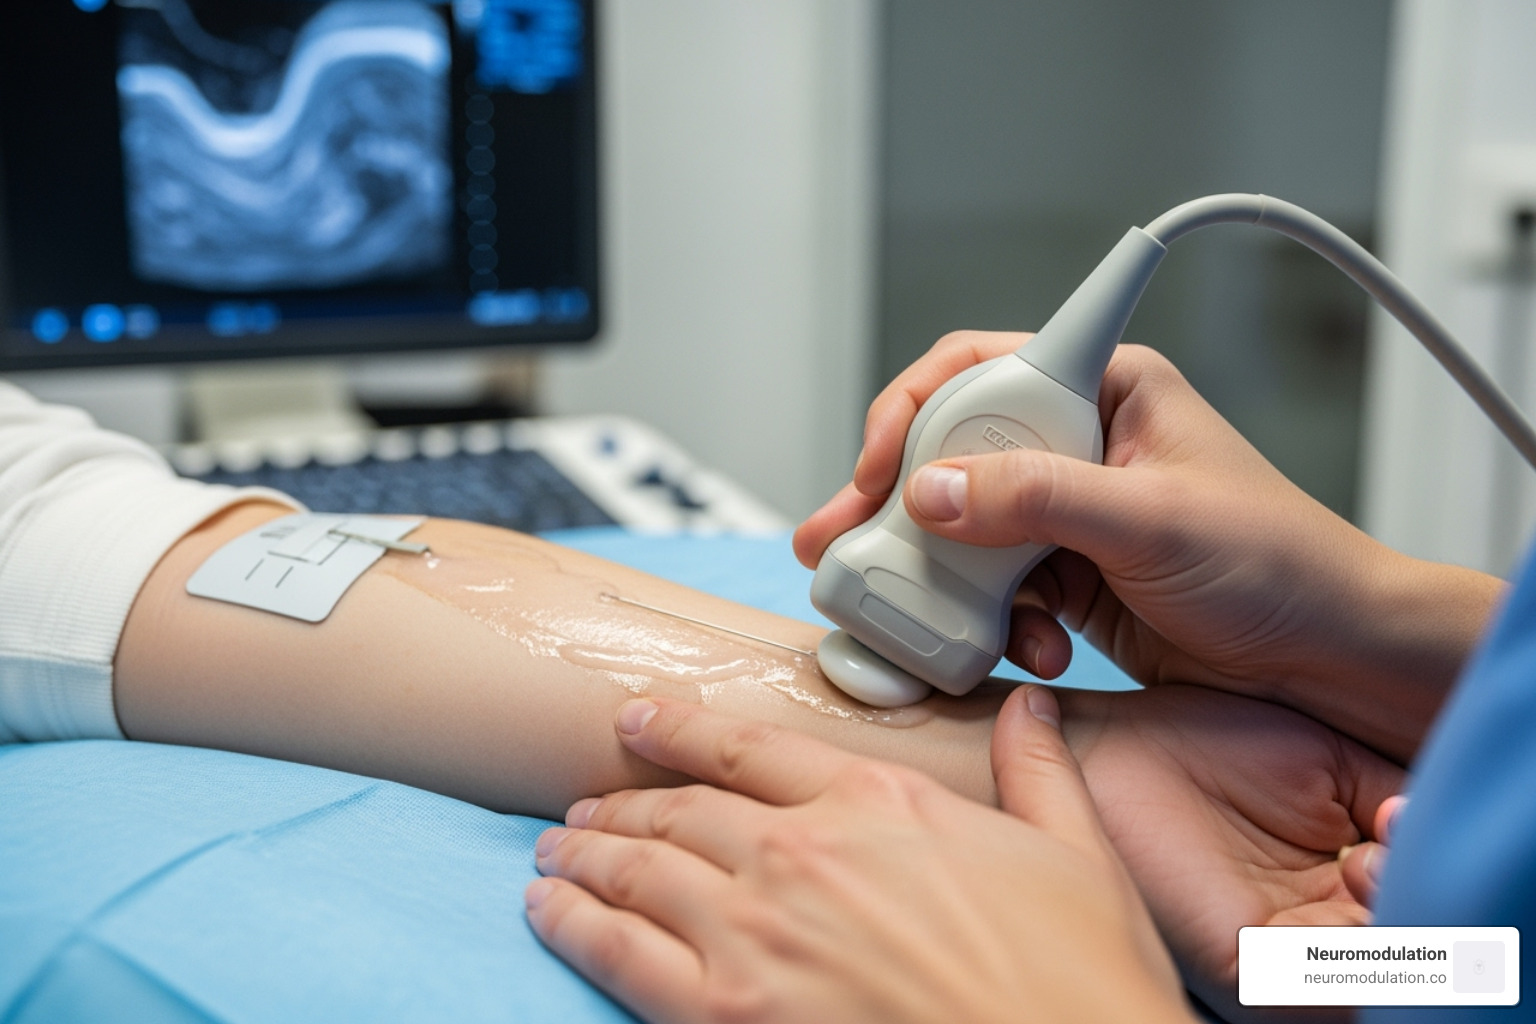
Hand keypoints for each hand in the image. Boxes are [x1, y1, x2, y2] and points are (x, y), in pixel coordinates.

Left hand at [525, 689, 1195, 1023]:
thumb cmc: (1081, 980)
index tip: (638, 717)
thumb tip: (1030, 704)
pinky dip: (575, 925)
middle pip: (681, 810)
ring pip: (640, 871)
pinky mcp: (730, 1013)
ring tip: (554, 852)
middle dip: (622, 802)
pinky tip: (549, 911)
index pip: (750, 747)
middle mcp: (803, 852)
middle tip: (582, 805)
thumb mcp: (1077, 856)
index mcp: (878, 802)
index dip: (682, 728)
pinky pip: (622, 954)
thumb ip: (1037, 768)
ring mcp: (758, 932)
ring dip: (587, 856)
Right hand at [796, 333, 1501, 758]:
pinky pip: (992, 586)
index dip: (913, 411)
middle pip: (951, 452)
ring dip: (934, 573)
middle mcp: (1077, 443)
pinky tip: (1025, 648)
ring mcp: (1068, 512)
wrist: (1326, 656)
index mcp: (1105, 390)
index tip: (878, 470)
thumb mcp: (1150, 521)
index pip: (979, 369)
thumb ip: (1037, 499)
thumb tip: (928, 493)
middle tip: (832, 541)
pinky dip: (991, 620)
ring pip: (962, 526)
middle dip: (894, 504)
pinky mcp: (1066, 575)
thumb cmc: (1276, 565)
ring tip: (900, 612)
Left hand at [1060, 685, 1404, 1021]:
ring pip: (1381, 972)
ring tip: (1370, 854)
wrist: (1106, 745)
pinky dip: (1369, 941)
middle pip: (1406, 944)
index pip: (1410, 899)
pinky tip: (1359, 871)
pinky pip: (1333, 988)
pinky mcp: (1245, 969)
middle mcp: (1311, 934)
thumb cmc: (1197, 741)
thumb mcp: (1323, 764)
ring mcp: (1280, 960)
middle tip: (1389, 831)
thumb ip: (1392, 797)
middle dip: (1417, 892)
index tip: (1400, 811)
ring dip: (1401, 915)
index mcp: (1333, 887)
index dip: (1424, 860)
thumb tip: (1434, 822)